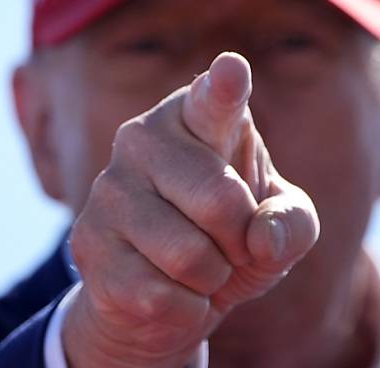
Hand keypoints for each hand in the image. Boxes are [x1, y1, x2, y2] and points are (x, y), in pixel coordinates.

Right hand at [63, 52, 319, 366]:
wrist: (164, 298)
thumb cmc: (229, 239)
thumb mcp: (280, 226)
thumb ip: (293, 223)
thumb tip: (262, 238)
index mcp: (194, 117)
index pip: (213, 100)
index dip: (224, 87)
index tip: (231, 69)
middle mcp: (142, 138)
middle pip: (221, 202)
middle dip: (240, 241)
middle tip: (229, 243)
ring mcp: (108, 190)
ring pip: (191, 255)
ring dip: (212, 278)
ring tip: (197, 267)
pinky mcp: (87, 245)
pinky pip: (162, 295)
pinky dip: (186, 309)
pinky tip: (169, 292)